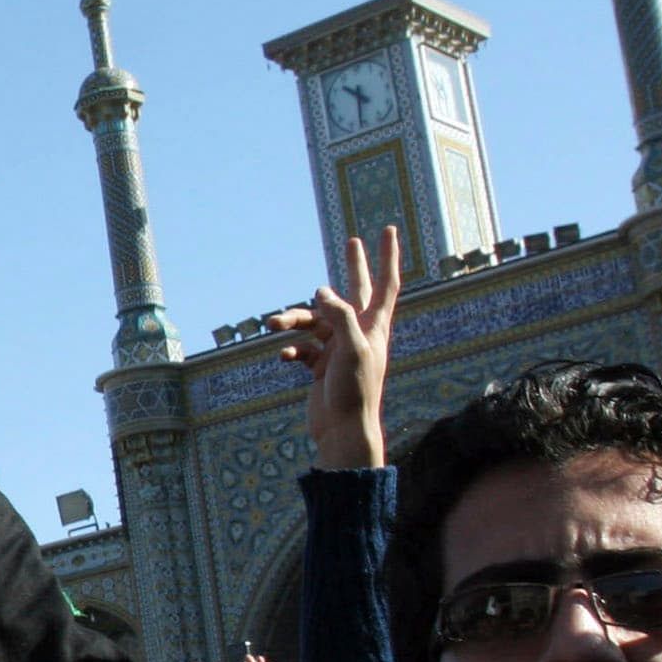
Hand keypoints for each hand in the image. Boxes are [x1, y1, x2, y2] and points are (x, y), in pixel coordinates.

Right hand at [271, 225, 399, 470]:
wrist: (342, 430)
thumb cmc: (356, 390)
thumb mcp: (352, 348)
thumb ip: (339, 315)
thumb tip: (321, 290)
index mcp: (374, 326)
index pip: (385, 283)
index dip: (387, 257)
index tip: (388, 230)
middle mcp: (358, 333)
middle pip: (355, 292)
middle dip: (354, 267)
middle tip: (352, 241)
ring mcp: (339, 349)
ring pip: (314, 322)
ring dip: (293, 321)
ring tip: (273, 323)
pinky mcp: (322, 366)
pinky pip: (303, 347)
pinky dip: (291, 348)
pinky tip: (283, 355)